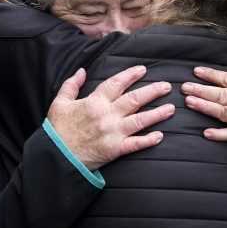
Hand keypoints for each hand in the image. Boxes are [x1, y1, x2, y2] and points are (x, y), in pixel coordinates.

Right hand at [47, 66, 173, 170]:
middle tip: (167, 86)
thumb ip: (71, 85)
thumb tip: (82, 70)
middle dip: (152, 91)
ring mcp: (112, 133)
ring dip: (157, 114)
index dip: (130, 75)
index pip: (116, 83)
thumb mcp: (59, 103)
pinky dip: (148, 140)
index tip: (143, 70)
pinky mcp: (114, 149)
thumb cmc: (57, 131)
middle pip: (134, 99)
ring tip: (171, 108)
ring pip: (140, 120)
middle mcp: (106, 115)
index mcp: (94, 102)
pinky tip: (160, 135)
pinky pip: (135, 144)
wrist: (55, 158)